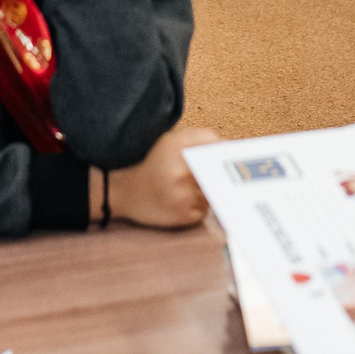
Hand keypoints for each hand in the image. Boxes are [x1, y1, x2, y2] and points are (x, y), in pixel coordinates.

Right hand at [103, 124, 219, 228]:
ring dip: (207, 192)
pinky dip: (199, 207)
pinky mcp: (183, 215)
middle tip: (210, 175)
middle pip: (216, 173)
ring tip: (185, 188)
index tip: (226, 157)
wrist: (126, 193)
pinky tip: (182, 202)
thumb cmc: (155, 165)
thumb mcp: (171, 142)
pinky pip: (205, 210)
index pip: (215, 149)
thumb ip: (200, 137)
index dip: (222, 154)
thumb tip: (228, 146)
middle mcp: (180, 172)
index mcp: (178, 149)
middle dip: (216, 175)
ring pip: (213, 193)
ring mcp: (182, 196)